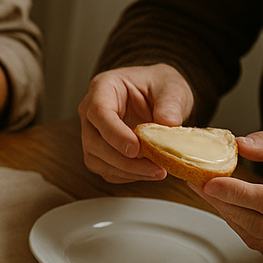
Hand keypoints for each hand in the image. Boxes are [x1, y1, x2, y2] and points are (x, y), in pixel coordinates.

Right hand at [77, 63, 194, 182]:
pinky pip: (105, 169)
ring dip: (125, 171)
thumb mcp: (172, 87)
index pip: (99, 112)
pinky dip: (126, 175)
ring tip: (156, 171)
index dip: (115, 133)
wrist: (158, 96)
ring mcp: (92, 133)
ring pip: (96, 159)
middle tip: (154, 167)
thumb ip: (171, 104)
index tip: (136, 149)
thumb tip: (169, 124)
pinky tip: (147, 172)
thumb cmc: (159, 86)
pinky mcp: (99, 152)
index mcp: (103, 88)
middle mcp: (90, 112)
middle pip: (94, 140)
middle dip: (122, 159)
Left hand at [193, 131, 262, 254]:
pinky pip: (262, 241)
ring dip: (228, 214)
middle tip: (197, 181)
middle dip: (224, 203)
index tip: (212, 182)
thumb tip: (240, 144)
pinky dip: (240, 223)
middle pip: (259, 224)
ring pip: (258, 237)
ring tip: (206, 190)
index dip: (239, 194)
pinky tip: (225, 204)